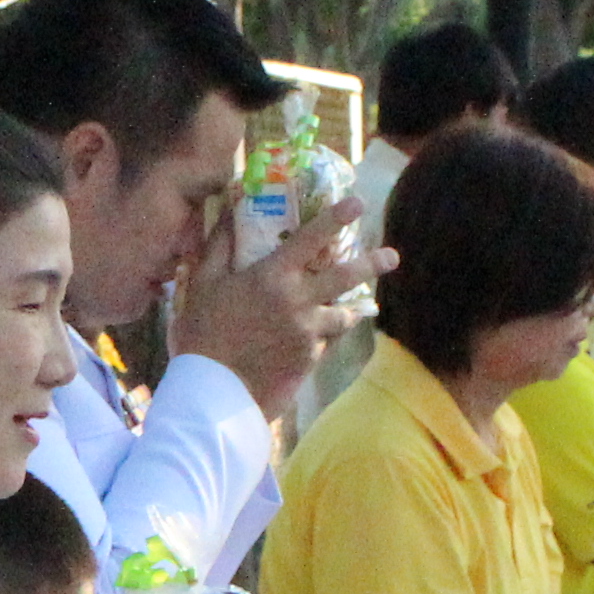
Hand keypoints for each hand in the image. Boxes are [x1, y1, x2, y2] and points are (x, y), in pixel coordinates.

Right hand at [169, 194, 372, 414]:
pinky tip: (315, 340)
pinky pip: (325, 343)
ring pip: (342, 316)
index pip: (311, 238)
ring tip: (352, 310)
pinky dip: (323, 338)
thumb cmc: (202, 333)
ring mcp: (308, 332)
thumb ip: (219, 247)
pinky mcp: (309, 359)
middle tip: (392, 256)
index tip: (357, 202)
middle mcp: (299, 301)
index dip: (336, 217)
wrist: (212, 391)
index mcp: (273, 277)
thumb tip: (228, 214)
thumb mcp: (202, 284)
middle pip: (345, 277)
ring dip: (348, 310)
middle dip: (372, 264)